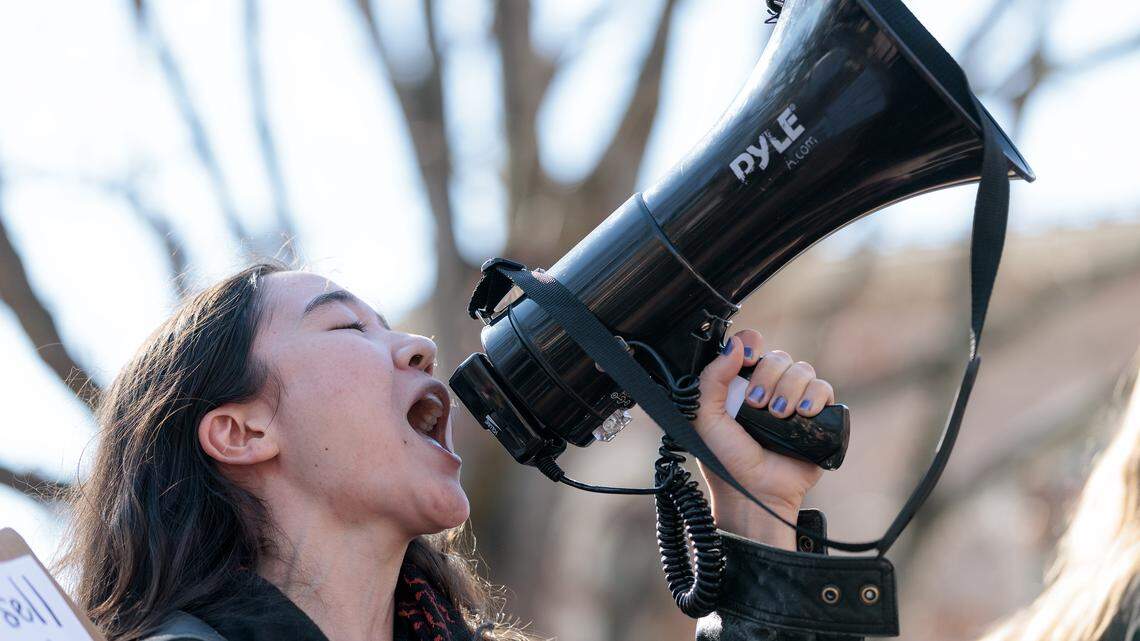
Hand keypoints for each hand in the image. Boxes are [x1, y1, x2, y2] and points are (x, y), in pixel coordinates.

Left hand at [692, 329, 835, 549]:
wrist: (754, 493)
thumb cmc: (726, 459)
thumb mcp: (705, 417)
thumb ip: (712, 378)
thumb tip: (735, 344)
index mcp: (739, 384)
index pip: (751, 346)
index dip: (751, 346)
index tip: (746, 359)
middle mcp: (768, 388)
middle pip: (778, 357)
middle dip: (767, 377)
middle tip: (755, 404)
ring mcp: (793, 401)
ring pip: (802, 370)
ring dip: (789, 388)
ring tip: (780, 414)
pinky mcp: (817, 417)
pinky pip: (824, 389)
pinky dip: (814, 396)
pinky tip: (803, 413)